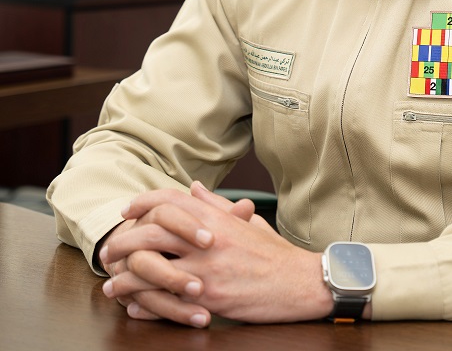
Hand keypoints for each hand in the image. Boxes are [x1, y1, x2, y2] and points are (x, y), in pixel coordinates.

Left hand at [102, 182, 332, 325]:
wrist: (298, 282)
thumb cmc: (273, 253)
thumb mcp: (246, 221)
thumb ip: (216, 205)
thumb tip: (193, 187)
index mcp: (216, 218)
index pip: (171, 200)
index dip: (144, 202)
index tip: (126, 210)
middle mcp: (208, 238)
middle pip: (152, 231)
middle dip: (124, 241)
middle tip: (111, 251)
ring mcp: (207, 268)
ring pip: (152, 268)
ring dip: (126, 277)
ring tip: (113, 285)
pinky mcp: (209, 297)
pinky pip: (165, 300)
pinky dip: (144, 304)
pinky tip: (133, 307)